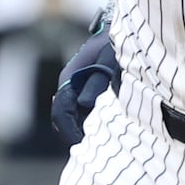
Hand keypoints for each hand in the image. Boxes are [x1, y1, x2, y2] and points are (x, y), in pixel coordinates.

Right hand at [50, 24, 119, 144]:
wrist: (123, 31)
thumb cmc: (116, 44)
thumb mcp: (110, 61)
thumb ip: (97, 82)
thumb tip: (85, 104)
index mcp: (70, 78)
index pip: (61, 111)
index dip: (70, 132)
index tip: (83, 146)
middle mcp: (70, 85)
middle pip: (66, 119)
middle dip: (78, 136)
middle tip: (97, 153)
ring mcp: (79, 89)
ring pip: (76, 117)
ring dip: (87, 131)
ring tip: (107, 146)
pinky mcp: (89, 92)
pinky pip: (86, 113)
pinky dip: (95, 124)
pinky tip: (112, 133)